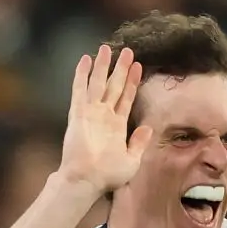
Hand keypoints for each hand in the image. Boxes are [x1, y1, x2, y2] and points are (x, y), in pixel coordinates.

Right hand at [59, 45, 150, 194]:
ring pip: (98, 83)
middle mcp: (104, 116)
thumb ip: (139, 143)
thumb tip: (148, 128)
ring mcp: (90, 113)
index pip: (126, 98)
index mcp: (116, 125)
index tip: (138, 66)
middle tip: (127, 51)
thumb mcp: (132, 160)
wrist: (87, 180)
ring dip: (102, 66)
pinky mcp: (78, 113)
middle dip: (120, 69)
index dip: (133, 82)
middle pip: (114, 86)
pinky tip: (85, 60)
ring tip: (106, 48)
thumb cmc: (108, 175)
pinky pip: (80, 90)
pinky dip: (82, 75)